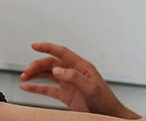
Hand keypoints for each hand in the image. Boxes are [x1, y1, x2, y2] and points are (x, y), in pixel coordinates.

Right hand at [19, 42, 139, 118]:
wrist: (108, 114)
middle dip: (38, 65)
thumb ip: (75, 77)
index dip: (49, 48)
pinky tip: (26, 87)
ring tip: (23, 77)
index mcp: (82, 67)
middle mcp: (74, 72)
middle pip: (53, 64)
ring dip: (36, 74)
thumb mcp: (91, 88)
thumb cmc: (104, 100)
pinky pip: (48, 89)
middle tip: (26, 71)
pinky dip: (36, 87)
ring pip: (48, 74)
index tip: (35, 45)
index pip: (63, 53)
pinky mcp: (65, 94)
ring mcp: (69, 83)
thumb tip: (57, 69)